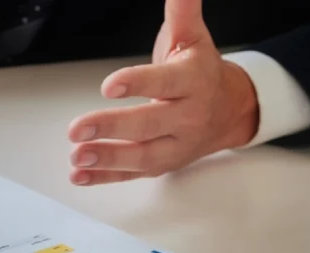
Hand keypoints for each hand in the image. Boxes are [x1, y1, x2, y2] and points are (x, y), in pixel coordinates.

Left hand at [66, 0, 258, 185]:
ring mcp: (175, 145)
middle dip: (112, 128)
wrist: (232, 110)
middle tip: (78, 128)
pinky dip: (104, 178)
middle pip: (148, 125)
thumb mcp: (192, 38)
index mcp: (193, 82)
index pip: (164, 83)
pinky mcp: (161, 165)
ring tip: (77, 156)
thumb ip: (182, 12)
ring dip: (107, 159)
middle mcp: (186, 117)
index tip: (109, 86)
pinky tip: (79, 175)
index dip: (138, 84)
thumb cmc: (201, 72)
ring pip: (142, 156)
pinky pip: (132, 175)